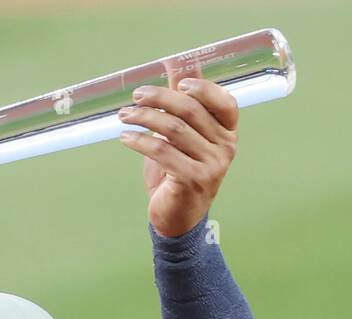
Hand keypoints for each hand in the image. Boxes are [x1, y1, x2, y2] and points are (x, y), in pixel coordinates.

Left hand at [118, 78, 237, 237]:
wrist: (178, 219)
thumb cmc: (179, 173)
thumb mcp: (183, 138)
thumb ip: (182, 106)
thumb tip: (176, 66)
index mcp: (227, 134)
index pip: (225, 103)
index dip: (204, 88)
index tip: (178, 82)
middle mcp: (225, 148)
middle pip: (191, 111)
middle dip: (160, 98)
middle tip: (136, 96)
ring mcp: (211, 166)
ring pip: (174, 130)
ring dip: (144, 118)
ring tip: (124, 115)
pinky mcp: (192, 180)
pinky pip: (163, 152)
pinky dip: (140, 142)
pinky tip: (125, 137)